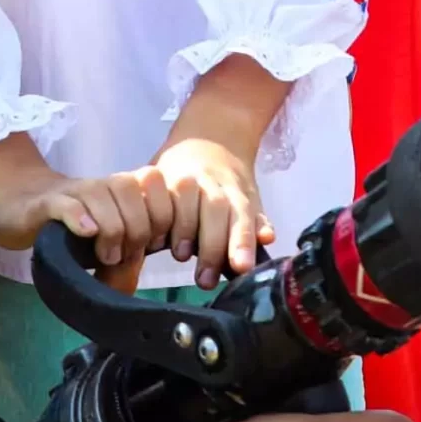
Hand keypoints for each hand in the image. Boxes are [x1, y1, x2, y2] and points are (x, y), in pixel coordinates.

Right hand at [0, 136, 172, 294]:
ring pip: (100, 194)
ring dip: (111, 228)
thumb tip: (138, 282)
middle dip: (135, 226)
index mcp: (118, 189)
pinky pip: (65, 204)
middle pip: (130, 189)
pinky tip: (86, 233)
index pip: (154, 183)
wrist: (15, 203)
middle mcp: (98, 184)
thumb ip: (124, 249)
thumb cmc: (65, 225)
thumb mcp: (101, 238)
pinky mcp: (43, 203)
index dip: (160, 215)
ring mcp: (70, 192)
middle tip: (122, 256)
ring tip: (104, 257)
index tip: (151, 246)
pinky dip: (79, 217)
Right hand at [141, 136, 275, 288]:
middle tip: (206, 280)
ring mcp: (183, 177)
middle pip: (215, 210)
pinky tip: (153, 237)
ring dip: (183, 228)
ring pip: (185, 198)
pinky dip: (156, 214)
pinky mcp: (157, 176)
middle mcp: (210, 183)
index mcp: (235, 192)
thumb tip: (268, 238)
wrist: (204, 142)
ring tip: (181, 256)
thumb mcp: (246, 200)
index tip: (241, 267)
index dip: (241, 241)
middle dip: (212, 245)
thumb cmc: (225, 185)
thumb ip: (254, 222)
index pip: (241, 216)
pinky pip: (156, 193)